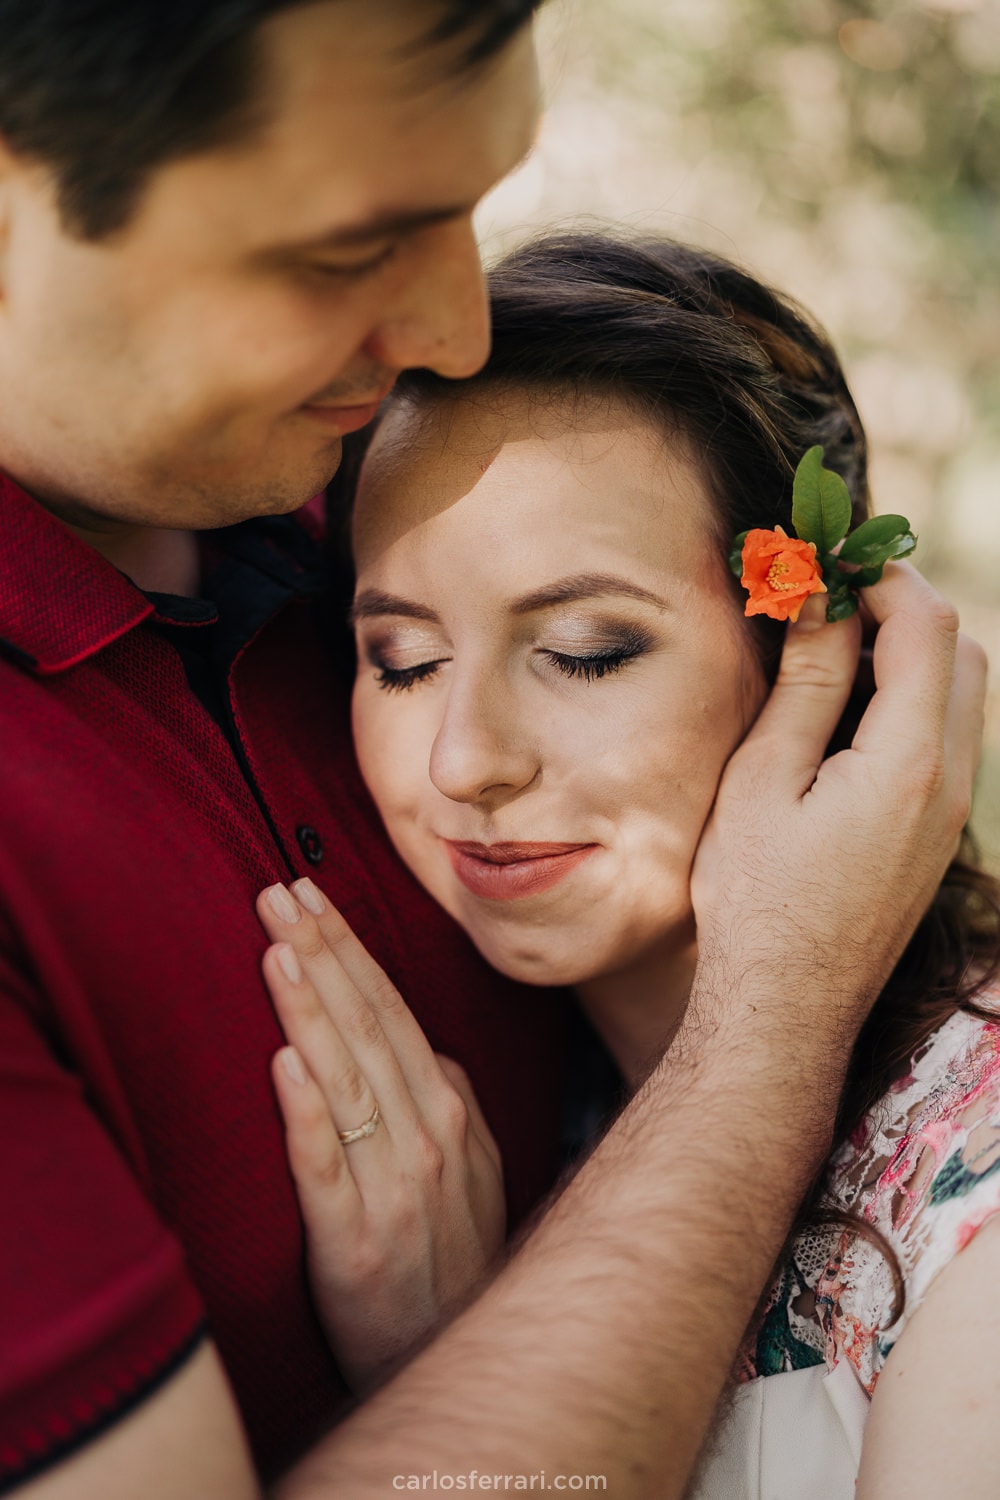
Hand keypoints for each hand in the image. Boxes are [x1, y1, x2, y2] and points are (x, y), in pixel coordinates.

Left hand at [256, 880, 505, 1392]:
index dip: (348, 949)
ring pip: (346, 1079)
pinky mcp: (355, 1241)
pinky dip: (306, 1111)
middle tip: (276, 892)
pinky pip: (327, 1165)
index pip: (390, 1009)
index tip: (309, 895)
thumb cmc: (455, 1258)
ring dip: (309, 1009)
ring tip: (276, 949)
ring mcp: (394, 1186)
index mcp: (448, 1110)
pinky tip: (284, 1063)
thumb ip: (449, 1102)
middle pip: (365, 1026)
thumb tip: (423, 1046)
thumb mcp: (475, 1169)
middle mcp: (428, 1135)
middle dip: (320, 952)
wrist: (461, 1357)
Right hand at [690, 562, 986, 1048]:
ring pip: (963, 698)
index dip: (882, 576)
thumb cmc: (755, 898)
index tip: (827, 559)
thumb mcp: (764, 778)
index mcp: (910, 762)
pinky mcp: (935, 840)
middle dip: (906, 609)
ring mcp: (950, 817)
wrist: (784, 1006)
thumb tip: (823, 598)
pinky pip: (949, 742)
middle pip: (963, 654)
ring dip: (912, 656)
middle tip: (830, 599)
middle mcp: (951, 785)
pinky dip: (912, 702)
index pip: (927, 627)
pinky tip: (847, 714)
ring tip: (833, 649)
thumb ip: (808, 684)